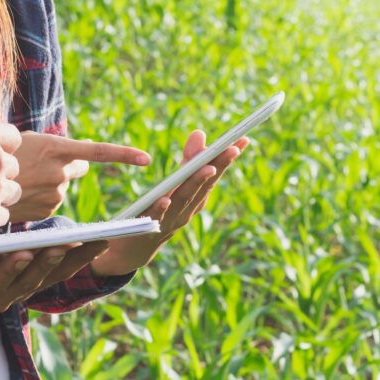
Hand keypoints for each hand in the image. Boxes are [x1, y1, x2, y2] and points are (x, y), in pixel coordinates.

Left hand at [0, 243, 105, 321]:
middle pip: (35, 279)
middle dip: (51, 262)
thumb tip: (53, 195)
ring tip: (21, 253)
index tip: (103, 240)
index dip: (81, 257)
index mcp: (21, 281)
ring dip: (12, 270)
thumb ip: (23, 234)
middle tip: (65, 243)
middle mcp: (7, 294)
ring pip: (0, 286)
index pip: (58, 269)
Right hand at [9, 132, 149, 221]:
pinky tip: (23, 194)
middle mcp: (59, 172)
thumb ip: (58, 147)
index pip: (98, 152)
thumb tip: (85, 152)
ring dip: (50, 183)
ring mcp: (53, 194)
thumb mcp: (25, 141)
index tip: (146, 158)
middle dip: (67, 166)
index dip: (124, 155)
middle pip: (78, 169)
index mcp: (56, 148)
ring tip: (24, 179)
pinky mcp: (46, 211)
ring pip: (62, 187)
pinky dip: (40, 199)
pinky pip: (51, 203)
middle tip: (43, 163)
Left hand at [91, 130, 248, 276]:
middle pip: (203, 185)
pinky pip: (156, 217)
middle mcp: (187, 210)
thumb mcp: (175, 185)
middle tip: (231, 148)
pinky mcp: (148, 228)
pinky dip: (162, 208)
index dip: (227, 157)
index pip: (213, 174)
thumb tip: (199, 132)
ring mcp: (170, 220)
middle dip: (218, 166)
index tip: (242, 139)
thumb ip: (187, 161)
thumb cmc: (160, 210)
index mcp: (195, 198)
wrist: (136, 246)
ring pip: (184, 199)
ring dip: (196, 184)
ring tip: (207, 168)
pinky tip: (165, 198)